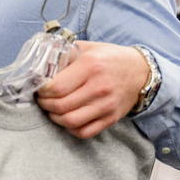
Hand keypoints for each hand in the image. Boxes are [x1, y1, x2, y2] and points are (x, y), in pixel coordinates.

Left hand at [35, 41, 149, 138]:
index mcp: (90, 66)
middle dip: (45, 104)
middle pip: (60, 106)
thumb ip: (64, 54)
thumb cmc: (109, 58)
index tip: (40, 88)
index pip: (56, 87)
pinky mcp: (111, 118)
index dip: (42, 90)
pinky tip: (68, 119)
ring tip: (53, 109)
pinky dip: (71, 129)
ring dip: (55, 117)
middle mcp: (99, 87)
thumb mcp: (87, 48)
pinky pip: (85, 132)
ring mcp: (106, 105)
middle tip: (43, 99)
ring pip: (70, 121)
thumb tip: (39, 64)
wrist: (140, 71)